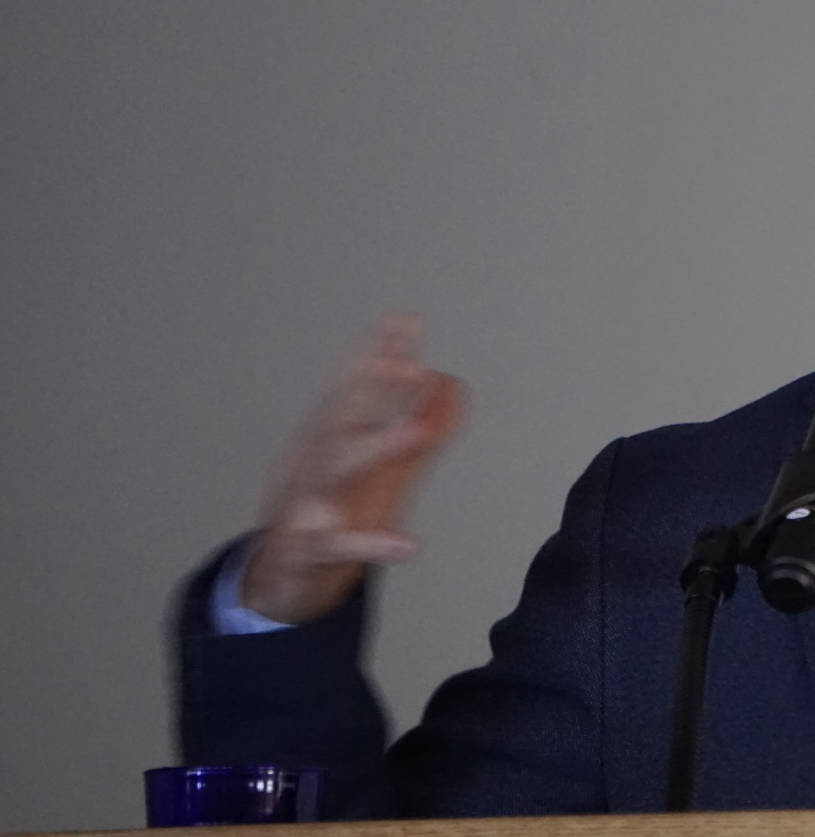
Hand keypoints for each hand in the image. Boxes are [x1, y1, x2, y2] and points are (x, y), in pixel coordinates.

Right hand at [241, 314, 466, 623]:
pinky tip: (408, 545)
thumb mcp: (370, 466)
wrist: (275, 580)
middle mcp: (313, 464)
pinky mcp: (306, 552)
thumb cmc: (323, 510)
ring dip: (376, 447)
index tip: (406, 320)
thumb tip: (452, 384)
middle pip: (342, 419)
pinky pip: (338, 547)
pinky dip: (371, 544)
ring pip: (334, 472)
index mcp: (328, 440)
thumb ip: (413, 425)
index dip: (378, 354)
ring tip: (416, 431)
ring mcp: (304, 506)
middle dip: (373, 388)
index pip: (353, 389)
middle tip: (414, 365)